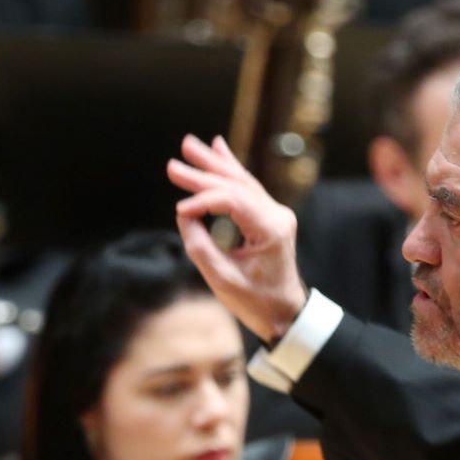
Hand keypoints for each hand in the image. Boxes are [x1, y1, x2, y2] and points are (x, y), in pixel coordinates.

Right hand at [168, 135, 307, 341]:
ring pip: (241, 181)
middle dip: (202, 172)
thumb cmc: (255, 302)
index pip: (231, 201)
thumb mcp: (221, 279)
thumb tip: (184, 214)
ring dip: (214, 164)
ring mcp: (276, 213)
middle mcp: (277, 215)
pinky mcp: (270, 217)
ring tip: (190, 145)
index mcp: (270, 230)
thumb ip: (199, 245)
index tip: (179, 210)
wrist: (286, 314)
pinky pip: (247, 188)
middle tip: (174, 163)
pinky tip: (218, 149)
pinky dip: (229, 171)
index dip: (202, 200)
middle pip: (235, 184)